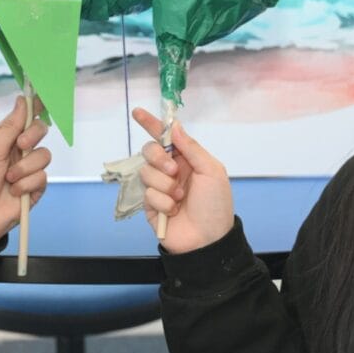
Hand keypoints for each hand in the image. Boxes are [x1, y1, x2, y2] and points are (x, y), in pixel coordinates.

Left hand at [0, 96, 50, 245]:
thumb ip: (9, 127)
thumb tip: (22, 100)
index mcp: (5, 138)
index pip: (24, 117)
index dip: (35, 106)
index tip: (42, 98)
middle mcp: (19, 151)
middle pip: (41, 131)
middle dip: (33, 135)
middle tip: (21, 144)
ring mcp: (28, 169)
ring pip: (44, 156)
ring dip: (25, 168)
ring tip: (9, 179)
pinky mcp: (36, 187)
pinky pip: (42, 177)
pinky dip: (27, 184)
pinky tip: (14, 192)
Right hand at [133, 107, 233, 253]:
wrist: (208, 240)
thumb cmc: (216, 204)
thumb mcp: (212, 171)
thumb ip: (192, 148)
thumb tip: (175, 126)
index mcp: (187, 159)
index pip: (166, 137)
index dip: (151, 124)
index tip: (138, 112)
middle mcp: (170, 171)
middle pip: (150, 151)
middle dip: (159, 158)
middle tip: (173, 171)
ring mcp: (159, 187)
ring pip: (146, 172)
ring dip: (164, 185)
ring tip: (179, 198)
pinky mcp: (150, 205)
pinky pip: (147, 193)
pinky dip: (162, 202)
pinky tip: (173, 211)